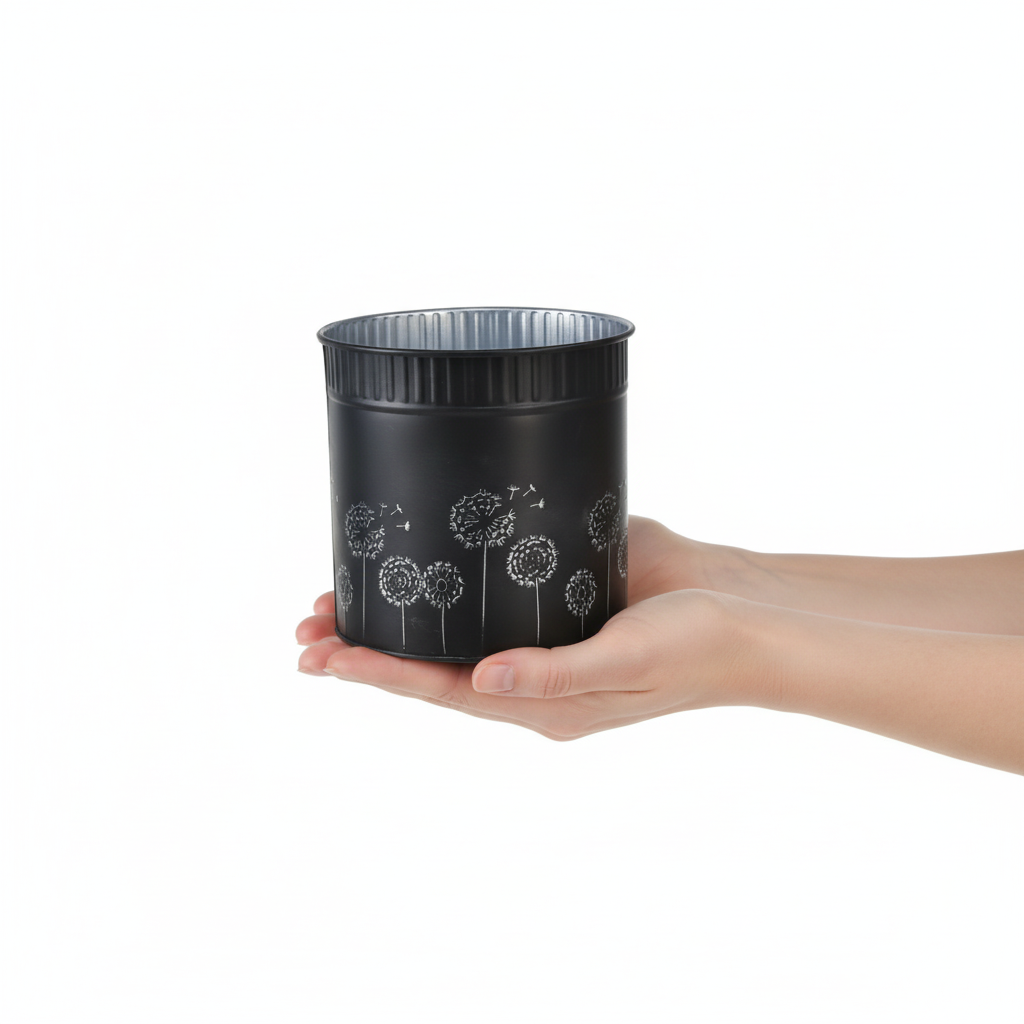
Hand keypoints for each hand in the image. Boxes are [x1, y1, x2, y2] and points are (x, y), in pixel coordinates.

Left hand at [296, 517, 760, 739]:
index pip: (440, 689)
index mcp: (542, 703)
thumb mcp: (627, 662)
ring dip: (393, 618)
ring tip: (331, 604)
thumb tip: (481, 685)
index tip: (322, 656)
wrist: (745, 609)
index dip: (378, 672)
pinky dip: (439, 588)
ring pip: (449, 633)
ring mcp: (539, 634)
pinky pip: (486, 597)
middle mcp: (529, 673)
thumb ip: (555, 675)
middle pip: (431, 665)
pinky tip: (414, 569)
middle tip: (305, 629)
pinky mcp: (556, 593)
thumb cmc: (697, 645)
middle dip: (366, 648)